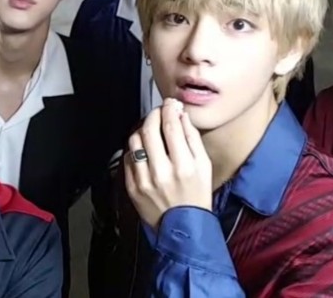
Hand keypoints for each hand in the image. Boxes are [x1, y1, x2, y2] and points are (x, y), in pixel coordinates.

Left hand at [124, 98, 211, 230]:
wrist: (182, 229)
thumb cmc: (196, 196)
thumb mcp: (204, 167)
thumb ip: (193, 139)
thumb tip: (181, 116)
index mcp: (184, 166)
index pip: (171, 126)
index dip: (169, 109)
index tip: (170, 104)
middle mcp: (161, 172)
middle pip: (149, 130)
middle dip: (153, 115)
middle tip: (159, 112)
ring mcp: (144, 180)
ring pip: (134, 141)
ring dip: (142, 130)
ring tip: (150, 130)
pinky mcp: (132, 187)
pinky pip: (128, 158)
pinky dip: (135, 149)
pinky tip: (144, 150)